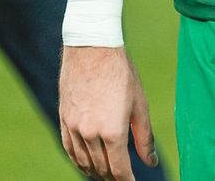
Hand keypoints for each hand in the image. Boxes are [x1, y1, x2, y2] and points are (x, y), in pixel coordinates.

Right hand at [60, 45, 158, 179]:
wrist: (92, 48)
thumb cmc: (120, 73)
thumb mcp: (139, 104)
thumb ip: (144, 137)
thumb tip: (150, 161)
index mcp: (112, 131)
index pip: (119, 169)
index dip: (127, 180)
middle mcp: (90, 133)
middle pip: (101, 168)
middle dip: (113, 177)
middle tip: (122, 178)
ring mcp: (74, 128)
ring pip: (83, 162)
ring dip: (95, 172)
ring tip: (106, 174)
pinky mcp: (64, 119)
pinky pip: (69, 149)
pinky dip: (78, 160)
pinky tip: (86, 163)